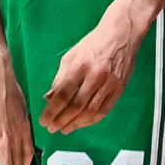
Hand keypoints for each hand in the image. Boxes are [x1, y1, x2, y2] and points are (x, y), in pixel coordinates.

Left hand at [39, 6, 143, 135]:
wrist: (122, 34)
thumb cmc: (92, 44)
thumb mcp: (70, 56)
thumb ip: (59, 78)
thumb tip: (48, 98)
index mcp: (80, 66)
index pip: (63, 95)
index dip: (52, 111)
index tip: (43, 120)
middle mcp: (95, 76)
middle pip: (76, 106)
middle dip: (61, 120)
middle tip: (51, 128)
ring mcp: (110, 83)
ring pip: (91, 111)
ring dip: (76, 124)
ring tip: (64, 129)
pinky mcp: (120, 88)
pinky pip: (105, 110)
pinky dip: (91, 120)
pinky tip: (81, 124)